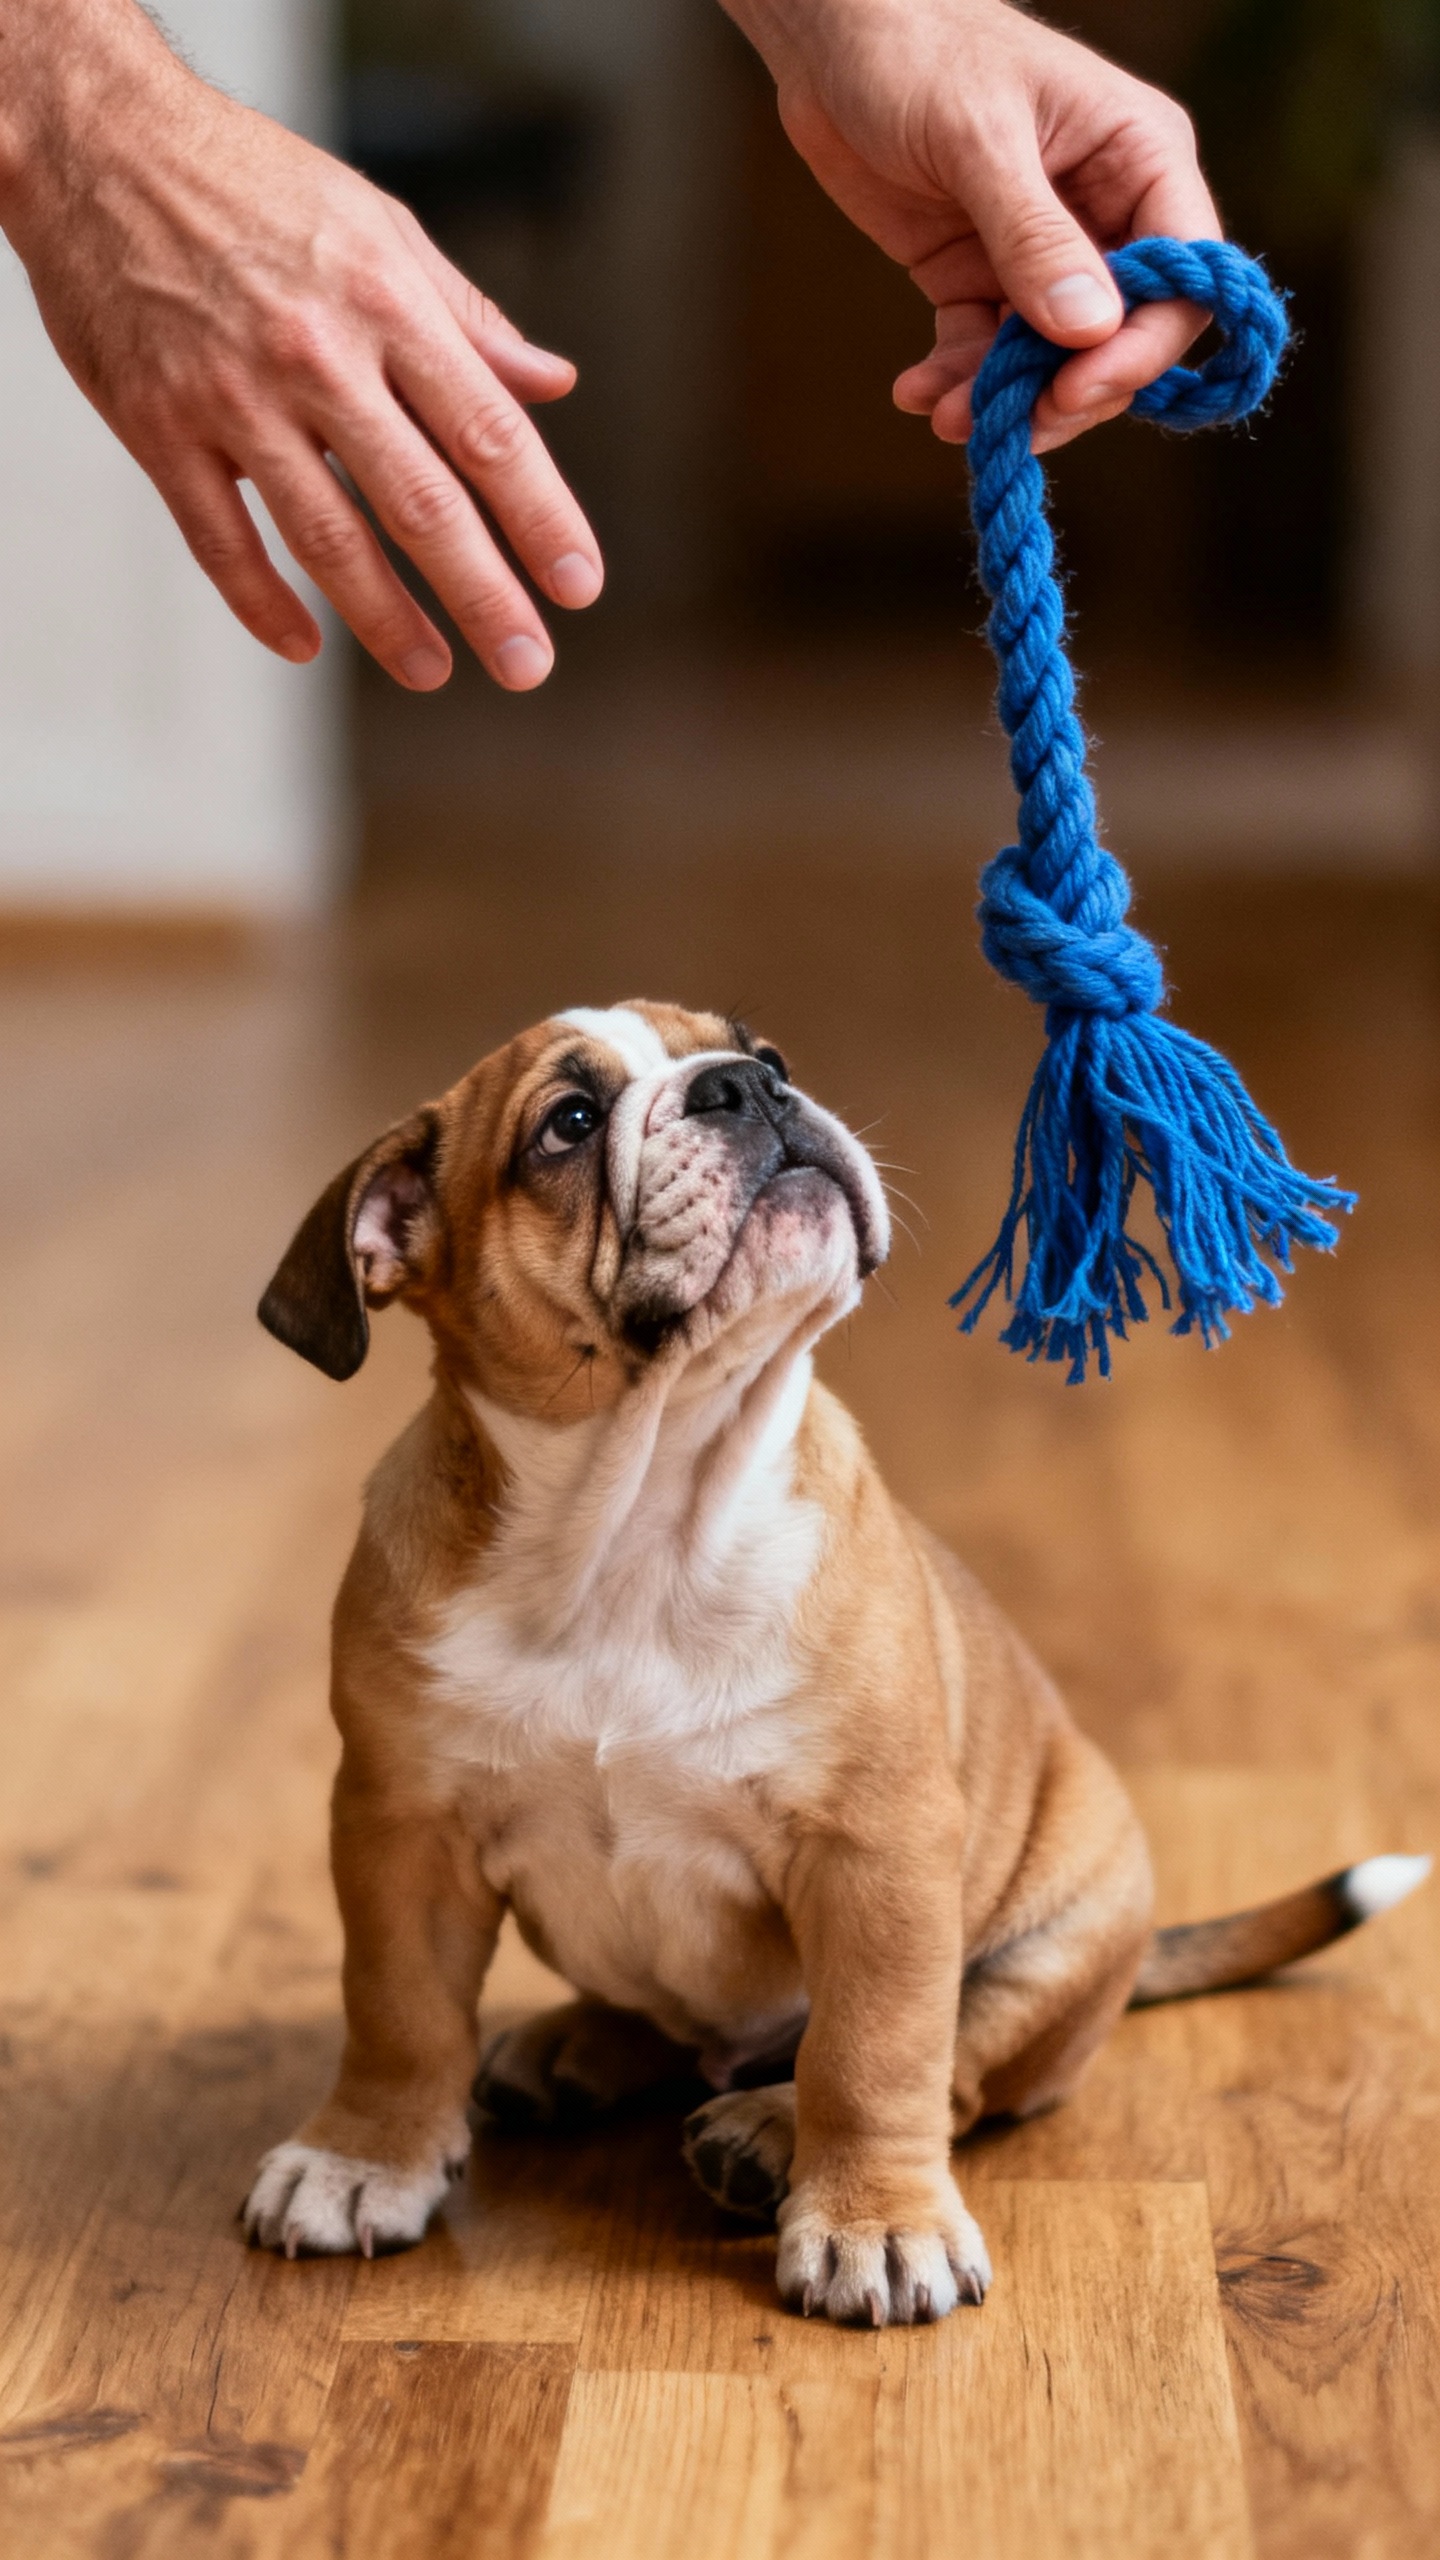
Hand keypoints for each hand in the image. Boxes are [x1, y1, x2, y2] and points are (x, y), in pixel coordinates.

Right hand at [0, 0, 602, 687]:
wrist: (102, 143)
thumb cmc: (255, 183)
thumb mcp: (379, 226)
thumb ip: (467, 319)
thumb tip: (553, 382)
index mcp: (386, 302)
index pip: (488, 433)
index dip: (542, 518)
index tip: (579, 585)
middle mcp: (316, 355)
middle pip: (421, 502)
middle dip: (483, 594)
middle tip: (527, 664)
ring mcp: (232, 396)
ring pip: (325, 536)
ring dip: (386, 619)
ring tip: (432, 671)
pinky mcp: (156, 425)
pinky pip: (218, 539)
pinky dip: (262, 602)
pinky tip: (305, 643)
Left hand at [726, 0, 1220, 453]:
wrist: (831, 41)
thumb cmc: (919, 52)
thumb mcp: (979, 140)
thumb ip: (1033, 236)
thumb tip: (1089, 330)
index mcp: (1139, 158)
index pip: (1181, 276)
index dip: (1141, 346)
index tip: (1076, 389)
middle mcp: (1105, 213)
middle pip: (1120, 336)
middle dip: (1068, 391)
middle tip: (1008, 426)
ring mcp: (1041, 253)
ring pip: (1050, 359)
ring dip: (1003, 400)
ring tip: (945, 417)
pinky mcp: (978, 276)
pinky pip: (984, 351)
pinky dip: (956, 382)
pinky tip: (917, 393)